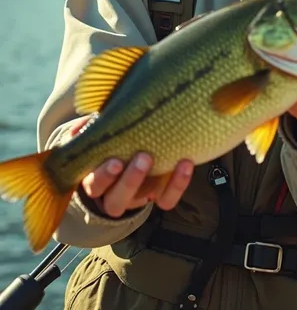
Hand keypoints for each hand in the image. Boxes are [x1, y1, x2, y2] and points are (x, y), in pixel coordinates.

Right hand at [69, 117, 193, 217]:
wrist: (127, 151)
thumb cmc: (107, 139)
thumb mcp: (95, 133)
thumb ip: (88, 129)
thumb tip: (80, 128)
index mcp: (94, 179)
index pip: (95, 185)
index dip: (105, 176)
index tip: (115, 161)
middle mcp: (114, 193)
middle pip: (117, 200)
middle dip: (131, 180)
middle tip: (144, 157)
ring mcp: (137, 195)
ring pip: (144, 200)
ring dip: (159, 183)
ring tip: (174, 160)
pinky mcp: (157, 194)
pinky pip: (167, 199)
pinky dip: (178, 184)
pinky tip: (186, 163)